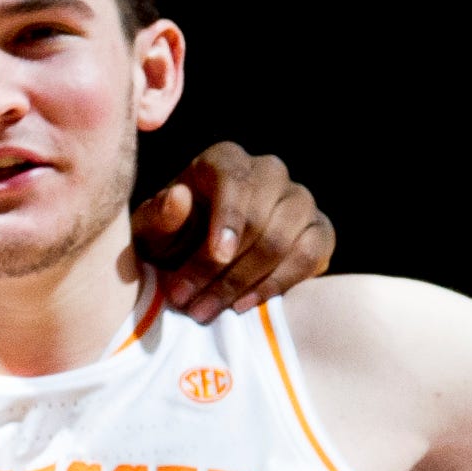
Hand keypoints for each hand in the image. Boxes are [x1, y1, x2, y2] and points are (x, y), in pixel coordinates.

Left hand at [133, 142, 332, 322]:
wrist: (199, 259)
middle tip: (189, 301)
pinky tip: (244, 304)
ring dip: (243, 282)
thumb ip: (159, 216)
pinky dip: (277, 284)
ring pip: (283, 241)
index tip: (217, 256)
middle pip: (259, 219)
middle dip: (222, 268)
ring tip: (208, 310)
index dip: (228, 219)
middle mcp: (269, 172)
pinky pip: (310, 256)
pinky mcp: (319, 230)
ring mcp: (299, 200)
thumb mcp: (152, 230)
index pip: (235, 181)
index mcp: (226, 160)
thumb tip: (178, 197)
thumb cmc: (172, 238)